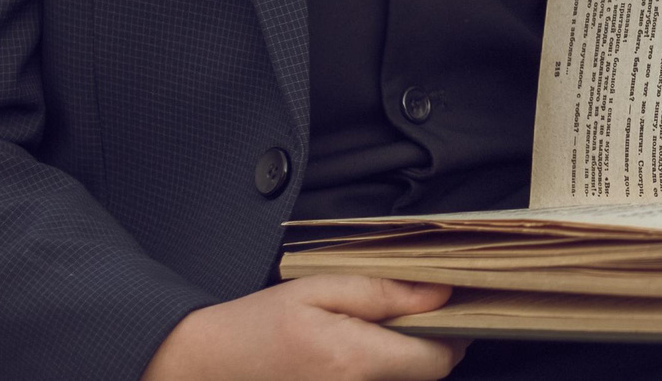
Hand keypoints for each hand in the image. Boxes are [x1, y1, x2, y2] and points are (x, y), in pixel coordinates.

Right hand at [142, 276, 466, 380]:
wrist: (208, 366)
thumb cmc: (258, 324)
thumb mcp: (320, 289)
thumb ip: (384, 292)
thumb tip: (441, 293)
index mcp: (354, 360)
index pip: (438, 360)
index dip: (453, 333)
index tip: (448, 308)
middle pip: (425, 376)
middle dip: (427, 344)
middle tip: (409, 311)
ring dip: (402, 360)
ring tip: (375, 331)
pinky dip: (377, 373)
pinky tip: (355, 354)